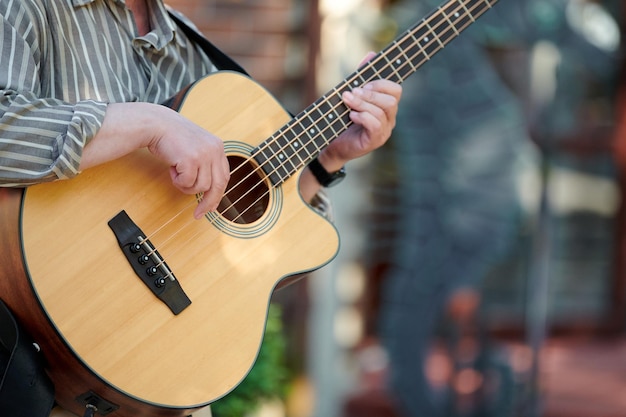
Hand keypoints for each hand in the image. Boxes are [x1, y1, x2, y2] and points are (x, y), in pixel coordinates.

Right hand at [147, 109, 229, 218]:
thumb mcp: (195, 148)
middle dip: (208, 203)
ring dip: (186, 186)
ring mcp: (204, 154)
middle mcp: (215, 150)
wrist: (155, 124)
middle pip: (218, 186)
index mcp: (218, 147)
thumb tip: (207, 192)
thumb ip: (205, 165)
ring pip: (201, 187)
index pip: (224, 177)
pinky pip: (187, 183)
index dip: (218, 194)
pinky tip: (172, 168)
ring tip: (176, 173)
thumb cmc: (171, 138)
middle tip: (198, 214)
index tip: (211, 207)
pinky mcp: (192, 159)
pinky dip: (177, 181)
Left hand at [318, 52, 402, 170]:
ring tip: (346, 101)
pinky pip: (375, 125)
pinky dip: (362, 117)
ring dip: (362, 103)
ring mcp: (384, 131)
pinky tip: (351, 116)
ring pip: (381, 112)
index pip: (396, 90)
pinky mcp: (375, 141)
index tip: (364, 83)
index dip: (381, 83)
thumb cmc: (342, 120)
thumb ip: (362, 77)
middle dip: (370, 94)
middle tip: (352, 92)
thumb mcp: (352, 96)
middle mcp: (389, 119)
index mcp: (386, 106)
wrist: (332, 145)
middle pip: (391, 100)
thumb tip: (372, 54)